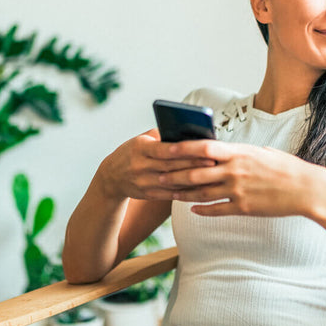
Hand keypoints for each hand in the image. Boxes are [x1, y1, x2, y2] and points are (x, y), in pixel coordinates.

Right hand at [98, 129, 215, 201]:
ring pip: (173, 182)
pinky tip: (201, 189)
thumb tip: (187, 131)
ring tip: (212, 176)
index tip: (202, 148)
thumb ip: (161, 135)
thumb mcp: (140, 140)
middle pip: (172, 166)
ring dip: (194, 180)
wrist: (111, 177)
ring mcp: (144, 182)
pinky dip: (186, 192)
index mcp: (140, 148)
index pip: (164, 149)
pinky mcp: (148, 194)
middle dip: (194, 164)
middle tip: (215, 162)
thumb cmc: (132, 152)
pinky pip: (170, 194)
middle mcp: (140, 166)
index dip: (183, 150)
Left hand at [157, 139, 325, 216]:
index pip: (203, 146)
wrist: (306, 189)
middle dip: (175, 174)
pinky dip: (202, 209)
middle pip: (196, 171)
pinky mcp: (243, 207)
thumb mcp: (262, 152)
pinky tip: (193, 210)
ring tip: (170, 194)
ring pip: (202, 192)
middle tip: (159, 176)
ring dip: (183, 194)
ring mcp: (238, 189)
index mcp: (239, 152)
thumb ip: (241, 151)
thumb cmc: (286, 167)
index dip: (183, 148)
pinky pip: (216, 209)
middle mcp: (234, 170)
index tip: (167, 148)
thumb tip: (227, 149)